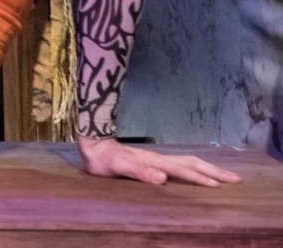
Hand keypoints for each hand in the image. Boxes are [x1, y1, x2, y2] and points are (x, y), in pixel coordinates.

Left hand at [77, 135, 241, 186]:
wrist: (94, 146)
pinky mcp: (155, 161)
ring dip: (209, 168)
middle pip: (193, 163)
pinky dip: (198, 167)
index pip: (182, 171)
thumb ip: (138, 172)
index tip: (218, 185)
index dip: (199, 178)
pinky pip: (182, 164)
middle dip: (214, 171)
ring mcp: (158, 159)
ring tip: (226, 175)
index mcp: (154, 162)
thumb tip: (162, 178)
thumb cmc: (104, 160)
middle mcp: (160, 159)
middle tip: (236, 179)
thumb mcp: (118, 168)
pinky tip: (201, 171)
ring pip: (189, 161)